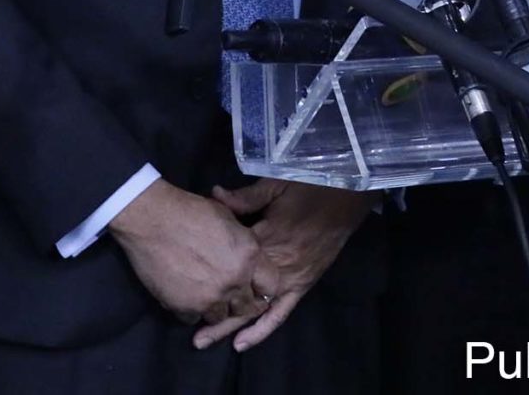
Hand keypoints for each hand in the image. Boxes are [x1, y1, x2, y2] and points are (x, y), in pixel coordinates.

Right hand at [106, 180, 273, 329]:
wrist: (151, 219)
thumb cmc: (189, 210)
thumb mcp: (227, 217)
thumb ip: (242, 242)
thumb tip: (245, 254)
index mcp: (248, 256)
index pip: (270, 284)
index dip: (262, 285)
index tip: (253, 285)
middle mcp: (234, 282)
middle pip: (247, 307)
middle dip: (240, 302)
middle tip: (227, 293)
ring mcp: (209, 298)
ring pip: (220, 317)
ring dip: (215, 307)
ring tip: (204, 293)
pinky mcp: (185, 307)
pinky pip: (193, 318)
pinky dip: (190, 309)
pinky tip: (183, 293)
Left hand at [200, 180, 370, 352]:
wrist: (346, 197)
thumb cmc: (308, 188)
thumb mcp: (274, 186)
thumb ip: (245, 197)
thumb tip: (214, 194)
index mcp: (264, 237)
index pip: (227, 256)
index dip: (206, 266)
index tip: (182, 276)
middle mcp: (273, 264)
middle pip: (235, 290)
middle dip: (210, 306)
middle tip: (185, 321)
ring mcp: (288, 279)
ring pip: (252, 308)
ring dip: (229, 325)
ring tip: (204, 340)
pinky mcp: (301, 286)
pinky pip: (280, 313)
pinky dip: (262, 330)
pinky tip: (242, 344)